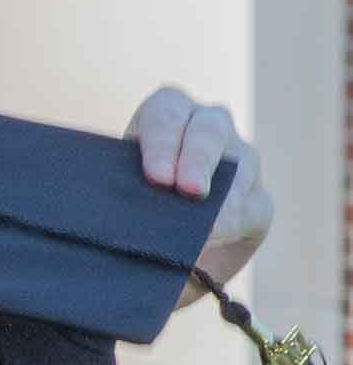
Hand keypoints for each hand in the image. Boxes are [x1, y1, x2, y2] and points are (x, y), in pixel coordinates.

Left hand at [130, 83, 272, 294]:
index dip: (162, 141)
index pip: (166, 111)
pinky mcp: (257, 200)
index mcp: (167, 116)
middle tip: (190, 191)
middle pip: (210, 130)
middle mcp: (207, 128)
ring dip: (223, 196)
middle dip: (199, 160)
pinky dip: (235, 221)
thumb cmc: (130, 215)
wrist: (162, 252)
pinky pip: (254, 205)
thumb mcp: (120, 200)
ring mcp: (239, 160)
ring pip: (242, 165)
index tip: (157, 178)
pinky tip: (219, 237)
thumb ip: (120, 200)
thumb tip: (107, 221)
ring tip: (207, 227)